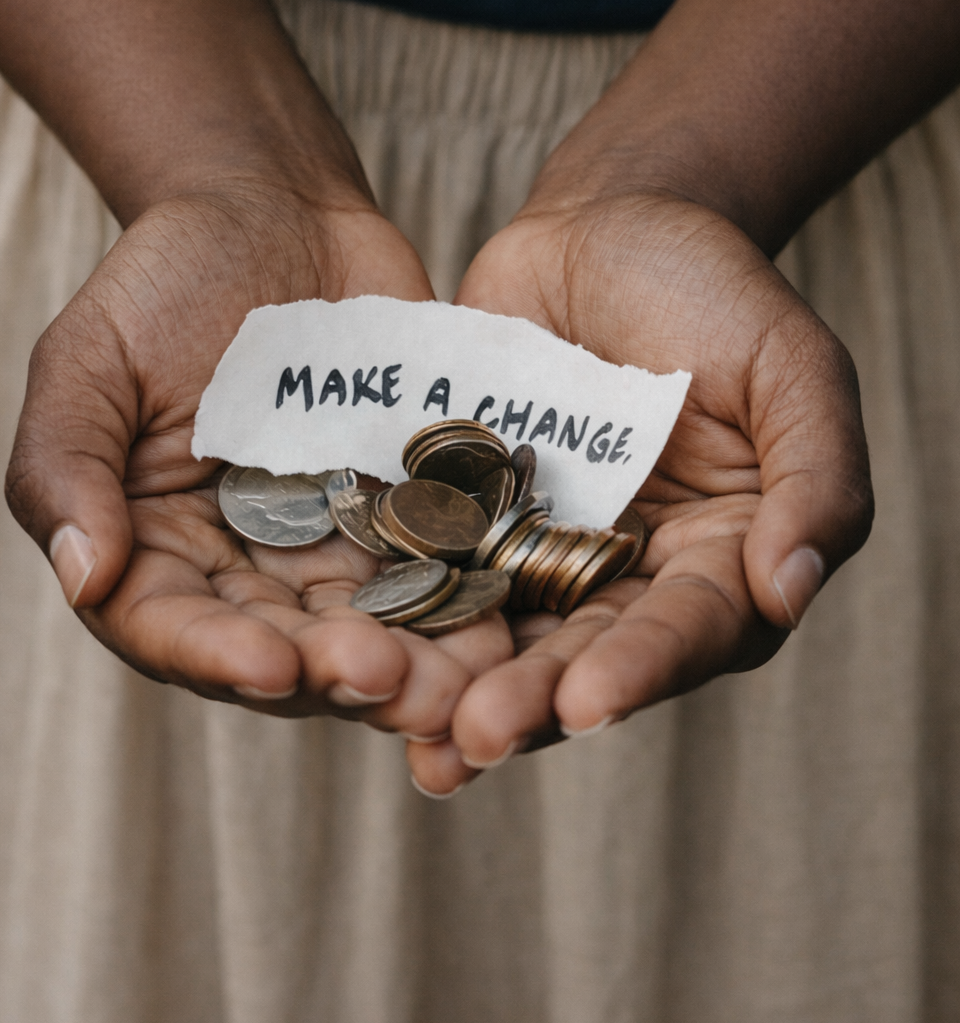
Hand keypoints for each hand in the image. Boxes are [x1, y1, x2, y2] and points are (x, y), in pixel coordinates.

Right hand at [4, 180, 511, 789]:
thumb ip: (69, 464)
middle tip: (387, 682)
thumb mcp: (89, 360)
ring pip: (377, 630)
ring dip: (419, 667)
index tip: (271, 664)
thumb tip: (87, 574)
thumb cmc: (167, 282)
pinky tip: (506, 629)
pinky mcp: (412, 516)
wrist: (278, 217)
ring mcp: (339, 547)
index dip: (219, 657)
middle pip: (290, 650)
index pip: (177, 629)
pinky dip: (473, 605)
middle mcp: (252, 569)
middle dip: (337, 674)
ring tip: (459, 684)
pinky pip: (444, 569)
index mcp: (163, 550)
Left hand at [444, 191, 872, 771]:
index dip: (641, 666)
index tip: (588, 701)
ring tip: (417, 741)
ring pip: (505, 637)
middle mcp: (627, 575)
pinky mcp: (471, 520)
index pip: (687, 628)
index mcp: (717, 556)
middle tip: (476, 738)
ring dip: (461, 689)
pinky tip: (364, 657)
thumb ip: (815, 475)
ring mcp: (542, 552)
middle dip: (533, 701)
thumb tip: (788, 590)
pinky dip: (407, 617)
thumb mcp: (790, 366)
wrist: (604, 230)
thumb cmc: (710, 289)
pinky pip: (438, 573)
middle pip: (585, 654)